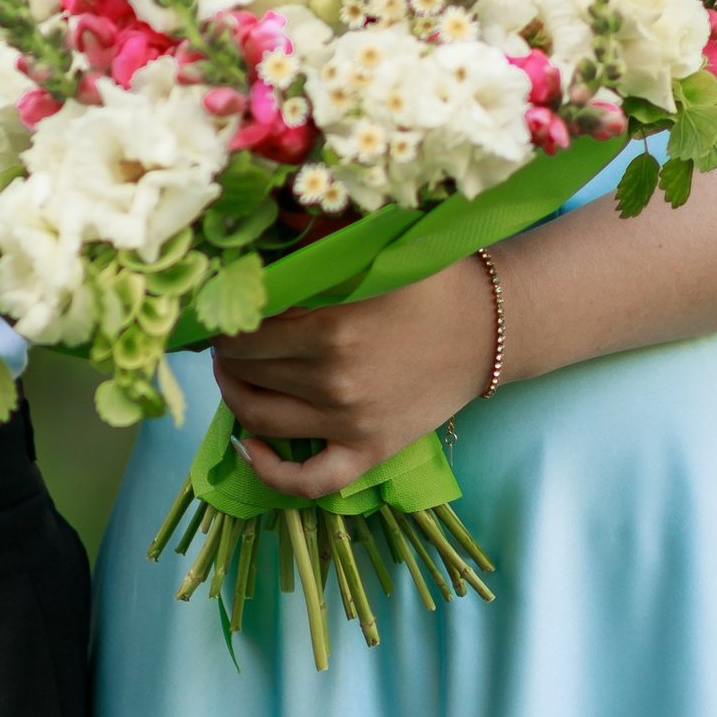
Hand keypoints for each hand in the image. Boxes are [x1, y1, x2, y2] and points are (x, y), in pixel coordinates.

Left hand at [214, 255, 495, 500]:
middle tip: (227, 337)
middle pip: (247, 372)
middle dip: (227, 353)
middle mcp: (335, 381)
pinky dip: (269, 472)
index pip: (245, 333)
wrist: (491, 329)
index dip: (225, 321)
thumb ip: (319, 249)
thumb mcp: (374, 252)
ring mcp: (351, 423)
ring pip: (261, 420)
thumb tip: (260, 234)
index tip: (225, 310)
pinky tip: (249, 447)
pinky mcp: (370, 452)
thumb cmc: (432, 282)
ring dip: (234, 396)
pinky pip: (308, 481)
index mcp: (331, 329)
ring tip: (235, 373)